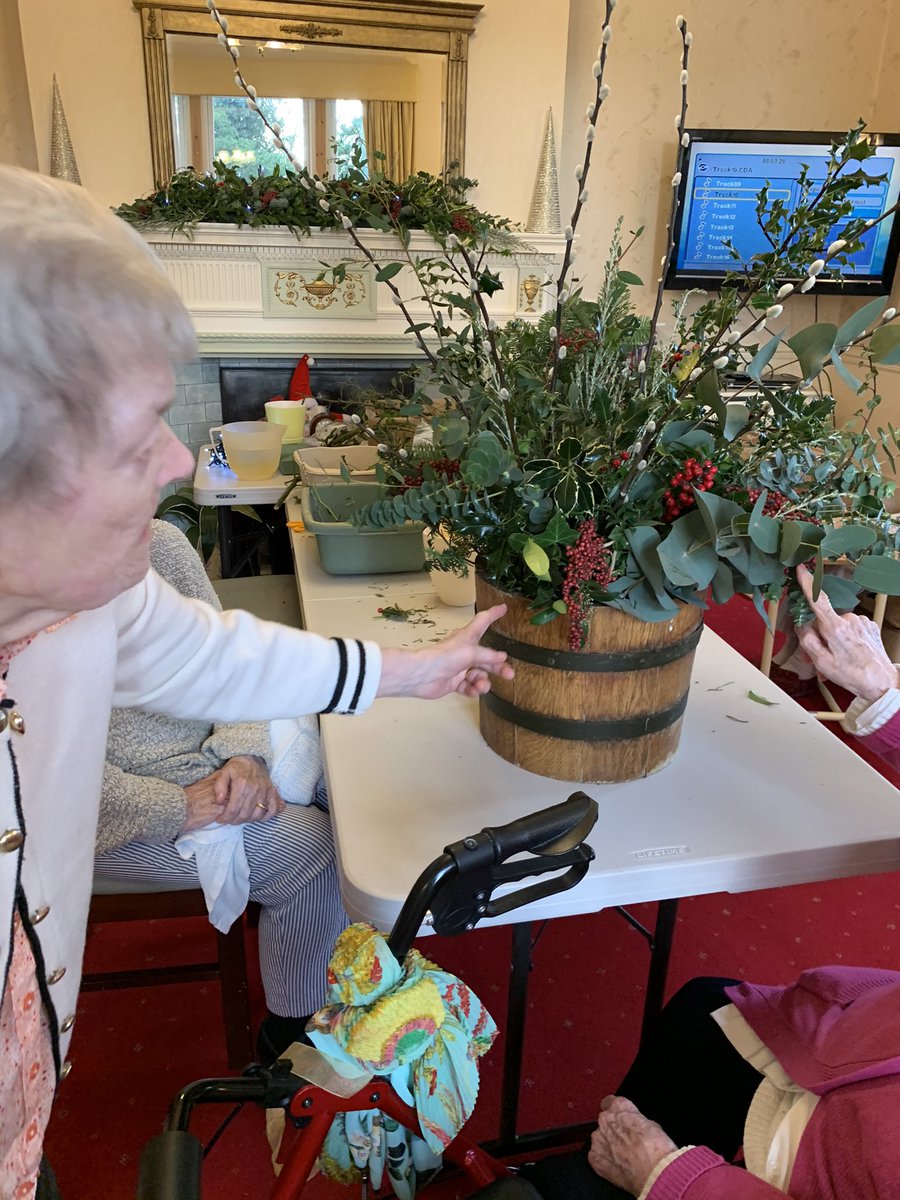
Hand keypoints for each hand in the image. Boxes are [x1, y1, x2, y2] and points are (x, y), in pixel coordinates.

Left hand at [181, 756, 283, 831]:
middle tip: (228, 820)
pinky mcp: (272, 792)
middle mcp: (255, 789)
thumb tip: (218, 801)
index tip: (220, 819)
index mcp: (242, 785)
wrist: (252, 757)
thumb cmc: (237, 767)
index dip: (226, 818)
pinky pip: (272, 809)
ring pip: (257, 814)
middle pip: (245, 814)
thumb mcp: (224, 772)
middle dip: (234, 821)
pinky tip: (256, 817)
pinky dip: (267, 816)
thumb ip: (219, 786)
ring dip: (247, 820)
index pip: (233, 809)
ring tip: (239, 819)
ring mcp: (265, 791)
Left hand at [376, 604, 514, 699]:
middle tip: (510, 675)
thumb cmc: (444, 657)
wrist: (421, 675)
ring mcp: (459, 668)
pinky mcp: (454, 682)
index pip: (483, 621)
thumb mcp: (469, 652)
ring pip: (479, 675)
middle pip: (487, 658)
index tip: (504, 608)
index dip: (493, 614)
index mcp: (467, 638)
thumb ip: (487, 655)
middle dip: (498, 667)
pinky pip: (468, 687)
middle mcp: (465, 651)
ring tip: (481, 686)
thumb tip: (502, 657)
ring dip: (483, 681)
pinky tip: (473, 691)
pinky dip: (472, 690)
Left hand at [588, 1096, 676, 1195]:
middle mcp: (605, 1120)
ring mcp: (598, 1139)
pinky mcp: (595, 1158)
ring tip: (623, 1157)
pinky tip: (618, 1167)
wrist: (654, 1172)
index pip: (609, 1102)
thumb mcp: (652, 1124)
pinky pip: (596, 1156)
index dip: (615, 1112)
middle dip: (613, 1130)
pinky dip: (605, 1161)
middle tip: (626, 1142)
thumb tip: (636, 1126)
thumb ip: (636, 1121)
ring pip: (600, 1139)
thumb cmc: (657, 1149)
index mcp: (619, 1107)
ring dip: (608, 1145)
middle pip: (604, 1122)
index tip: (619, 1118)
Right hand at [795, 564, 897, 702]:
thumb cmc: (852, 675)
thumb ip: (808, 641)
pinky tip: (850, 654)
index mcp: (835, 628)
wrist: (883, 683)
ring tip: (838, 660)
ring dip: (834, 639)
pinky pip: (850, 628)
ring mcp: (861, 621)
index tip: (801, 569)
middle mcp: (849, 619)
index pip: (818, 600)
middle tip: (820, 658)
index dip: (808, 584)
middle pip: (824, 619)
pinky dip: (846, 639)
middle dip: (819, 635)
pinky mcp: (870, 625)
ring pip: (838, 625)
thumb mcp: (822, 663)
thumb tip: (801, 625)